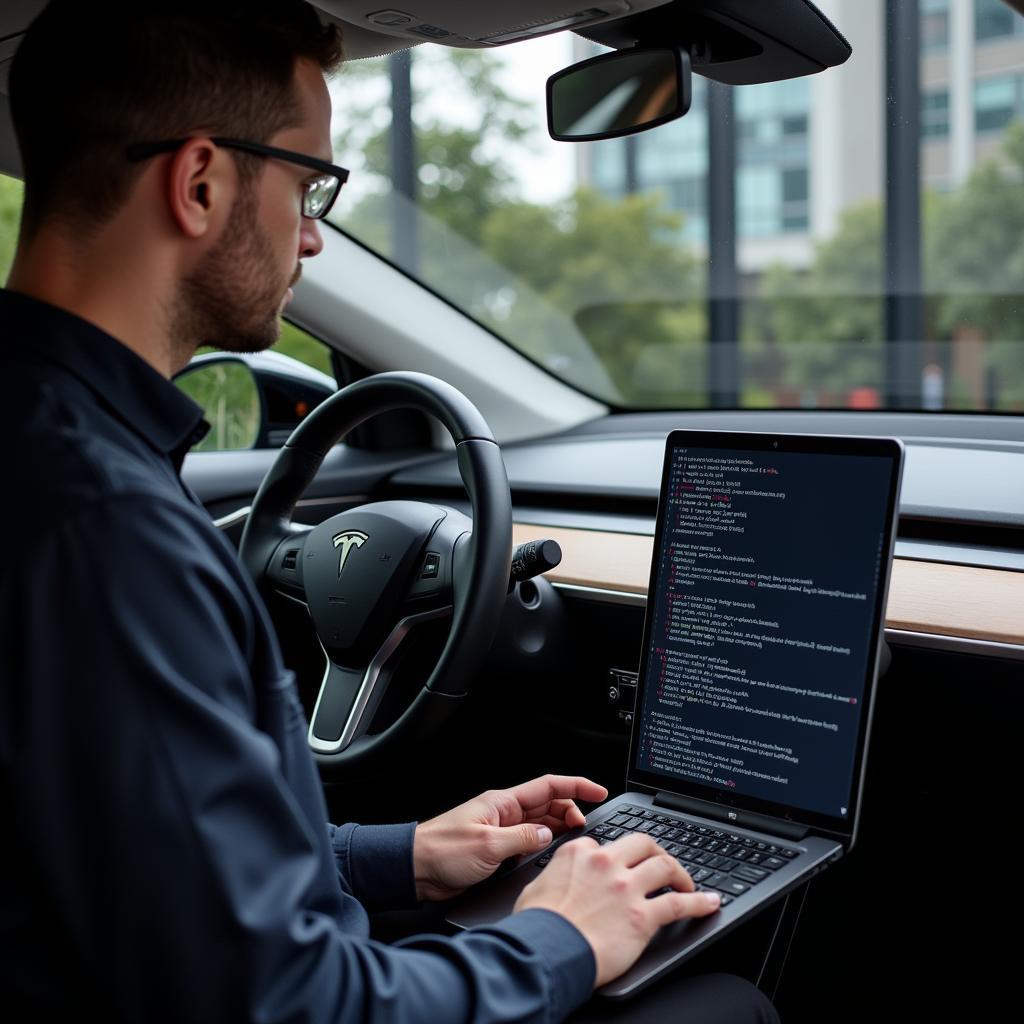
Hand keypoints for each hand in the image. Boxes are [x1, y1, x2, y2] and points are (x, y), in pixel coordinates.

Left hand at [413, 774, 606, 900]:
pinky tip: (550, 853)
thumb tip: (549, 834)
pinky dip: (544, 844)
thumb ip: (522, 838)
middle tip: (585, 828)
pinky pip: (529, 841)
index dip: (576, 786)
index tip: (598, 791)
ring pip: (541, 823)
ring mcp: (502, 830)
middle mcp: (504, 813)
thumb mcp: (488, 845)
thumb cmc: (441, 851)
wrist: (415, 869)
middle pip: (548, 804)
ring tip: (574, 840)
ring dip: (559, 829)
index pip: (548, 786)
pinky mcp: (498, 849)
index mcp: (503, 802)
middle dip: (571, 811)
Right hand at [514, 832, 720, 987]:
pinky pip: (680, 905)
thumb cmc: (537, 926)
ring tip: (687, 883)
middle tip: (662, 863)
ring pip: (665, 866)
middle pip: (643, 843)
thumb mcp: (536, 887)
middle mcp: (606, 863)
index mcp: (580, 853)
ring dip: (680, 873)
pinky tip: (709, 903)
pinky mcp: (643, 916)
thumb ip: (556, 874)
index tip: (619, 867)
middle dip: (656, 851)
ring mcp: (627, 888)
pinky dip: (699, 903)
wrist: (547, 951)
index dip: (615, 856)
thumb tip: (558, 879)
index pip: (606, 843)